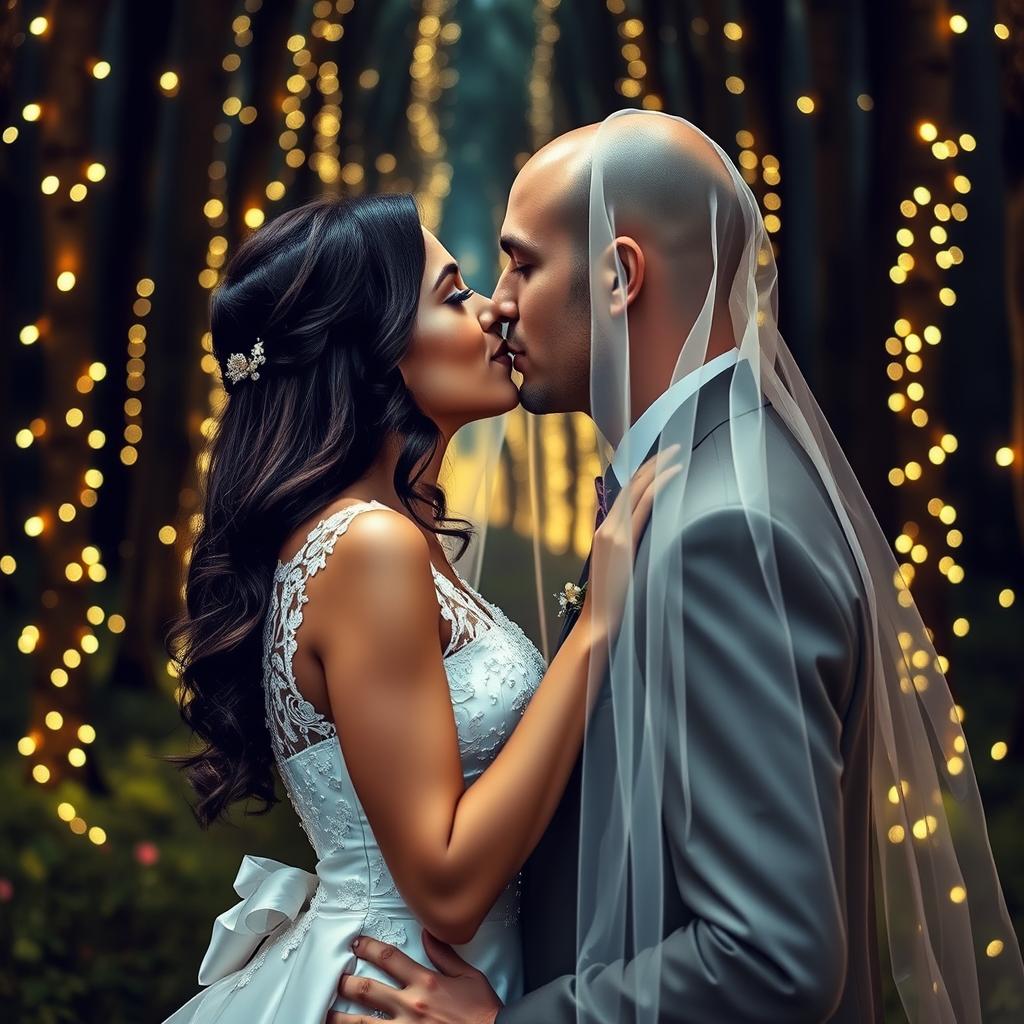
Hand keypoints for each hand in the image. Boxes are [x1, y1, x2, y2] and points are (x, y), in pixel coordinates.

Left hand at [327, 932, 501, 1023]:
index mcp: (426, 982)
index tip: (356, 943)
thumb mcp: (468, 977)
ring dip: (341, 1017)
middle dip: (348, 982)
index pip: (389, 958)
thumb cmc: (482, 1011)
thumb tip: (427, 934)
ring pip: (362, 1023)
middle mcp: (410, 1005)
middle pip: (368, 989)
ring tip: (326, 1013)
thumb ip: (445, 955)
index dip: (369, 948)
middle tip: (336, 977)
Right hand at [581, 444, 682, 640]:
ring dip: (658, 468)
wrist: (599, 624)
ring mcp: (612, 533)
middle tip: (675, 447)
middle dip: (653, 463)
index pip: (625, 493)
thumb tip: (649, 540)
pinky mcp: (622, 542)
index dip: (643, 473)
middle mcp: (606, 527)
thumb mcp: (620, 571)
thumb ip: (630, 550)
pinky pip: (642, 505)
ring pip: (637, 490)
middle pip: (630, 485)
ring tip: (678, 453)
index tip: (662, 460)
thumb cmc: (614, 604)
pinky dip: (659, 485)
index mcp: (604, 532)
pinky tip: (674, 474)